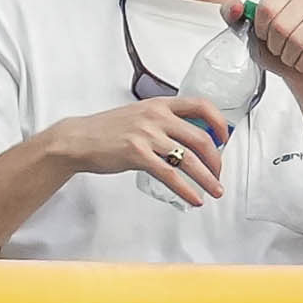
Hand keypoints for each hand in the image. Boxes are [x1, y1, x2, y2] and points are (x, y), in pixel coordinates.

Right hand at [49, 92, 239, 202]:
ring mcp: (147, 134)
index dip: (218, 123)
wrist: (78, 139)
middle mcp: (156, 116)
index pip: (201, 105)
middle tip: (219, 175)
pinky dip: (187, 189)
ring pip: (190, 159)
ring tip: (215, 191)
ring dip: (207, 179)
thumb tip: (190, 139)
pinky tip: (194, 198)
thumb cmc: (108, 130)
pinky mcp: (137, 154)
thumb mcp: (140, 115)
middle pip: (201, 138)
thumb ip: (164, 122)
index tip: (225, 139)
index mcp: (160, 104)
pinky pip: (171, 174)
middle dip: (216, 161)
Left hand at [241, 0, 302, 87]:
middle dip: (276, 46)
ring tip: (293, 56)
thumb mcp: (251, 36)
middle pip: (281, 25)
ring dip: (290, 57)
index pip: (267, 7)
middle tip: (280, 49)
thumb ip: (235, 19)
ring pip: (297, 41)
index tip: (265, 36)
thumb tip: (236, 7)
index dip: (262, 28)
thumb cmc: (279, 55)